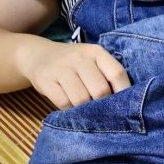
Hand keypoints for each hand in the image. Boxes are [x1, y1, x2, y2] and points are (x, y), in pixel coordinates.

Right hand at [17, 36, 131, 109]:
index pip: (117, 73)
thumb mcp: (91, 62)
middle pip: (100, 90)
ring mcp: (61, 67)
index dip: (124, 92)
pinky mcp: (45, 80)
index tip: (125, 106)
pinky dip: (69, 110)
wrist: (38, 56)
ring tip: (84, 109)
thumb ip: (106, 76)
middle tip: (101, 111)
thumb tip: (124, 103)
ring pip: (81, 99)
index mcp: (96, 52)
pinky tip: (69, 108)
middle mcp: (79, 57)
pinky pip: (63, 103)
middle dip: (103, 105)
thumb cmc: (74, 64)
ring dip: (84, 110)